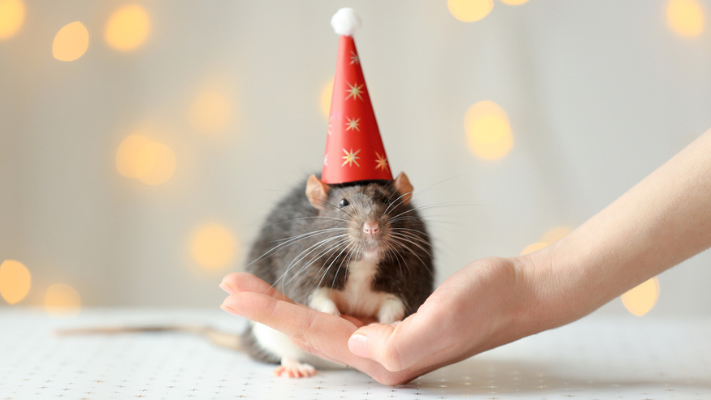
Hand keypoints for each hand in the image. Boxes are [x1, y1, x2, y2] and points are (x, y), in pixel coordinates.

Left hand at [220, 256, 538, 384]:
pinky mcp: (394, 328)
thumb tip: (357, 347)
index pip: (313, 333)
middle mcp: (380, 356)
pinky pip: (341, 320)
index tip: (234, 290)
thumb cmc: (488, 301)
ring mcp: (386, 343)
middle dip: (266, 308)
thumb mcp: (448, 318)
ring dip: (284, 305)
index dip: (271, 311)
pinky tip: (301, 301)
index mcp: (386, 358)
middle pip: (308, 331)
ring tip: (250, 288)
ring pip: (320, 325)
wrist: (519, 293)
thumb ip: (401, 343)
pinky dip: (313, 306)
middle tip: (228, 285)